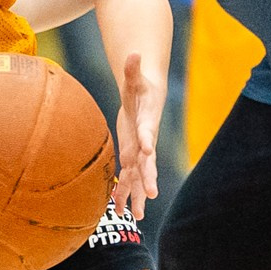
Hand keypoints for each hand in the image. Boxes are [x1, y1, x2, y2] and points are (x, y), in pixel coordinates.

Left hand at [111, 53, 162, 220]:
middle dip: (149, 179)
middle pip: (148, 163)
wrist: (147, 99)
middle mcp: (145, 142)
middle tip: (153, 194)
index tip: (147, 151)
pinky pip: (127, 178)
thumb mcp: (134, 77)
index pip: (147, 132)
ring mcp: (138, 152)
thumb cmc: (140, 87)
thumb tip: (134, 53)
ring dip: (137, 196)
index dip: (147, 140)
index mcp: (146, 123)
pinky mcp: (130, 157)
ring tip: (136, 216)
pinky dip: (123, 193)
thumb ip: (133, 68)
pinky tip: (117, 210)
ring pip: (138, 178)